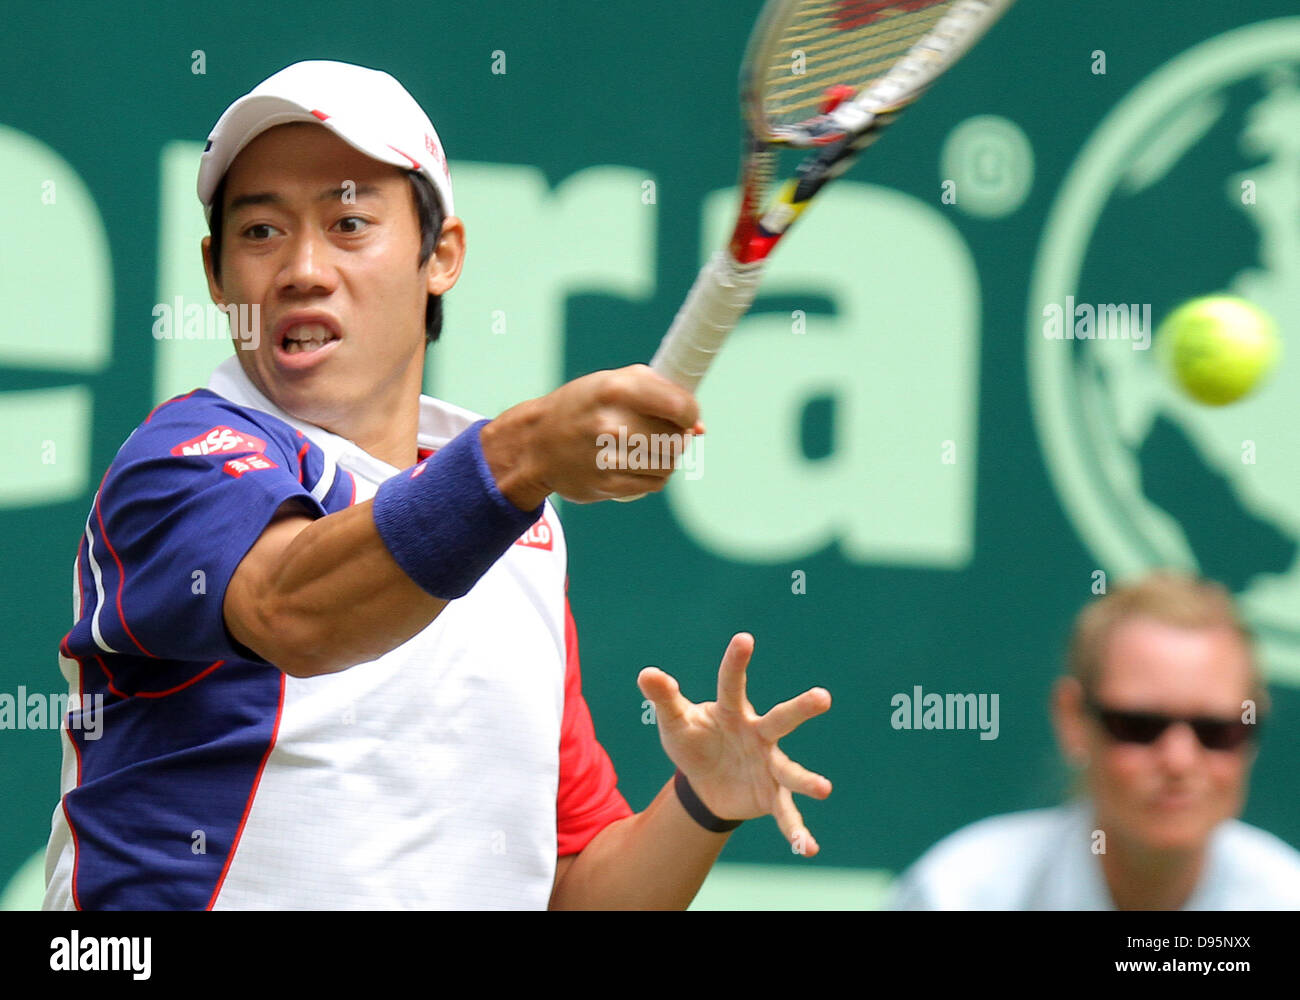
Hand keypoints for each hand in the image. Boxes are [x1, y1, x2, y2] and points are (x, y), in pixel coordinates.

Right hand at [481, 365, 702, 506]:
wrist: (536, 444)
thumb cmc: (582, 407)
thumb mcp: (613, 383)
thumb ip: (660, 393)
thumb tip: (700, 428)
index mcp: (616, 390)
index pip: (680, 406)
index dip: (690, 413)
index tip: (686, 416)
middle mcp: (613, 424)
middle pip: (677, 439)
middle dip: (677, 436)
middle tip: (659, 432)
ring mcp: (610, 458)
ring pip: (669, 464)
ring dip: (666, 457)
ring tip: (646, 447)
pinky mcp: (608, 484)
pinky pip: (654, 483)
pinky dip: (653, 474)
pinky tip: (636, 463)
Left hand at [638, 633, 831, 854]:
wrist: (705, 784)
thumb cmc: (694, 741)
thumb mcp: (675, 722)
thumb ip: (664, 698)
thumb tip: (646, 673)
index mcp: (732, 711)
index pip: (732, 683)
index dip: (736, 662)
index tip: (744, 639)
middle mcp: (758, 734)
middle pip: (780, 719)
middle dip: (800, 709)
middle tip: (822, 697)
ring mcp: (768, 765)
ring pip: (790, 770)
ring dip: (806, 780)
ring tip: (823, 789)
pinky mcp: (771, 795)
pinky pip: (786, 814)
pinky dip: (797, 832)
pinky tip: (808, 849)